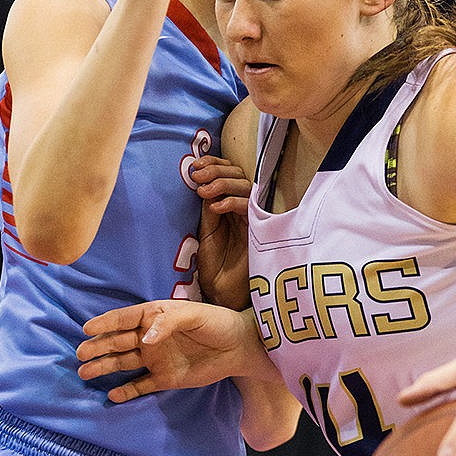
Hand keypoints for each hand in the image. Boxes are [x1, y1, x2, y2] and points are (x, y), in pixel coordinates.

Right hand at [77, 299, 258, 401]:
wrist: (238, 347)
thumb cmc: (217, 323)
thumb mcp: (194, 315)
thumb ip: (167, 323)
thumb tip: (144, 338)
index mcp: (155, 317)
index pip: (125, 318)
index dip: (106, 323)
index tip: (87, 329)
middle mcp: (150, 338)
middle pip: (118, 342)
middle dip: (98, 347)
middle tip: (80, 355)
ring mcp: (156, 358)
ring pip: (124, 363)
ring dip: (105, 367)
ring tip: (85, 373)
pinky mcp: (165, 378)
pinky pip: (141, 385)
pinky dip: (127, 390)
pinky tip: (111, 394)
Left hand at [192, 156, 251, 307]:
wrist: (222, 291)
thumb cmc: (215, 263)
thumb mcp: (206, 228)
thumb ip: (208, 206)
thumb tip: (202, 182)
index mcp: (231, 204)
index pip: (229, 173)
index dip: (214, 164)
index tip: (196, 165)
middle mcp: (244, 208)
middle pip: (239, 175)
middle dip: (216, 170)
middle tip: (197, 175)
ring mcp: (253, 218)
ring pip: (246, 186)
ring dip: (222, 183)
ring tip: (203, 191)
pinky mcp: (259, 230)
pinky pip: (250, 208)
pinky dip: (232, 202)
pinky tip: (215, 208)